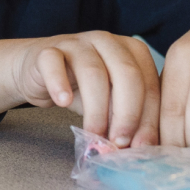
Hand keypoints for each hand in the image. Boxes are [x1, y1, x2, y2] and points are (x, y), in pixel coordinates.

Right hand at [0, 33, 159, 143]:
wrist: (39, 72)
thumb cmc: (82, 88)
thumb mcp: (112, 102)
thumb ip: (128, 117)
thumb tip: (143, 148)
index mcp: (132, 50)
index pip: (149, 83)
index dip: (149, 117)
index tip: (141, 146)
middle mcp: (107, 41)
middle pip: (126, 74)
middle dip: (127, 113)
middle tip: (119, 142)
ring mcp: (76, 43)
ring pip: (93, 72)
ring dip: (97, 109)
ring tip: (94, 134)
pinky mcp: (47, 51)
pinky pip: (54, 64)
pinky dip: (59, 83)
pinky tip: (63, 103)